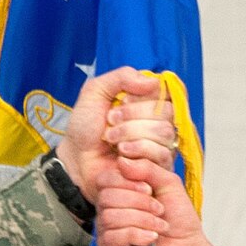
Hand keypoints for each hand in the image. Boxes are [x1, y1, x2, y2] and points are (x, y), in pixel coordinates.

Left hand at [56, 69, 176, 202]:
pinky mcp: (159, 168)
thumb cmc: (86, 126)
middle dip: (133, 115)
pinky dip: (136, 153)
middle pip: (167, 111)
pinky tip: (121, 157)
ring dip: (130, 133)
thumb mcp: (95, 91)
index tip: (124, 99)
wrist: (76, 158)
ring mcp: (163, 146)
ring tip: (111, 139)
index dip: (149, 93)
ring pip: (164, 132)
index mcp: (150, 102)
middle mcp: (161, 122)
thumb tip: (153, 81)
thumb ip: (122, 77)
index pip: (169, 90)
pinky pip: (161, 154)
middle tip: (111, 121)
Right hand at [93, 157, 219, 245]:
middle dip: (139, 202)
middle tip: (158, 210)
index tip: (148, 188)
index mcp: (120, 195)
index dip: (126, 182)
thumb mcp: (169, 184)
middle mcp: (109, 213)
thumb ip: (147, 169)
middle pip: (106, 198)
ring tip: (158, 226)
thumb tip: (122, 161)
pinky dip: (136, 235)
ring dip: (142, 220)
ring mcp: (107, 235)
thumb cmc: (180, 222)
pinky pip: (111, 238)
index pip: (104, 180)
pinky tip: (150, 238)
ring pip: (110, 217)